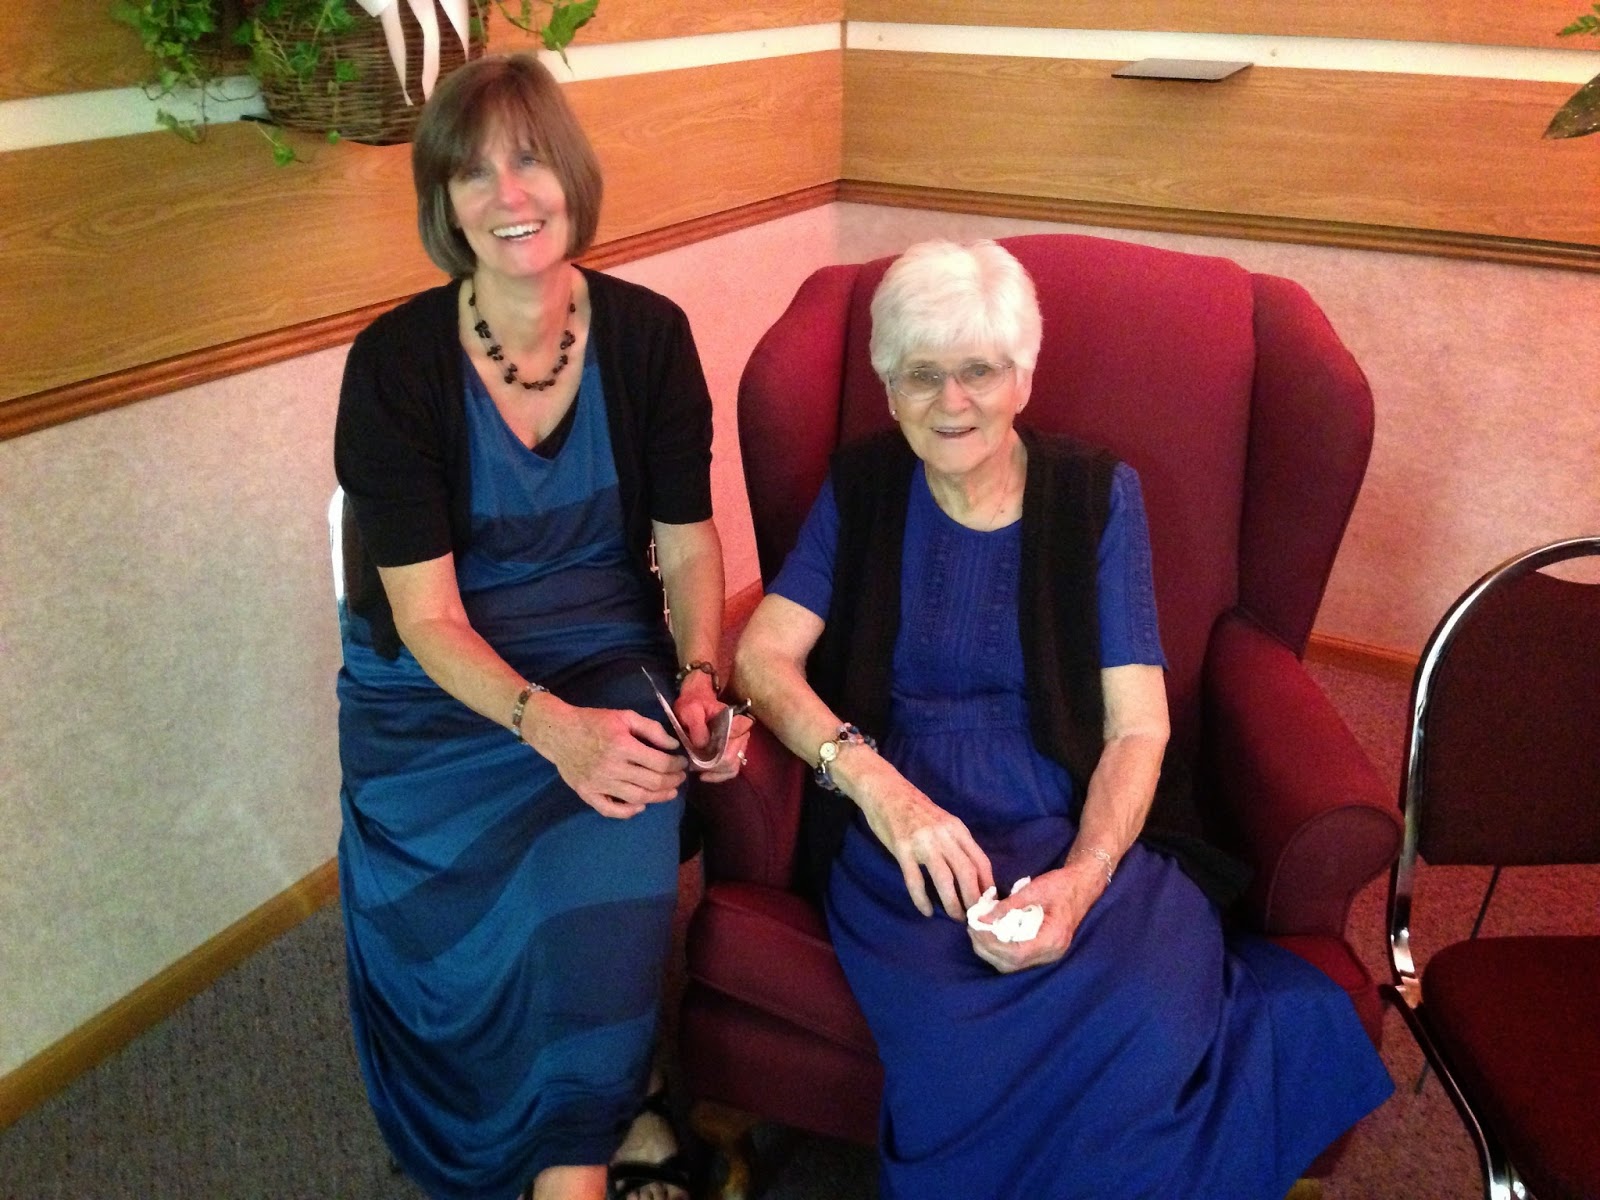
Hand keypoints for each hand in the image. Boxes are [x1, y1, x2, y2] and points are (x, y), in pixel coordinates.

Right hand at [536, 698, 687, 818]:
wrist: (558, 732)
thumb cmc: (593, 721)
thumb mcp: (624, 716)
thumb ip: (651, 729)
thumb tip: (672, 746)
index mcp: (622, 745)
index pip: (660, 763)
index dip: (676, 765)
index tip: (682, 764)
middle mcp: (612, 767)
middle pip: (652, 782)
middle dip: (672, 781)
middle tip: (680, 778)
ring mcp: (599, 783)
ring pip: (637, 798)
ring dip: (658, 798)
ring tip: (669, 792)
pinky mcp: (587, 793)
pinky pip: (610, 810)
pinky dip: (628, 812)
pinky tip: (640, 806)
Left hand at [669, 670, 748, 783]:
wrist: (697, 698)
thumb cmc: (694, 703)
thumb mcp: (690, 710)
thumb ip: (697, 727)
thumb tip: (702, 746)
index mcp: (735, 722)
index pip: (729, 751)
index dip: (712, 760)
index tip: (695, 760)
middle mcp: (742, 734)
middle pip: (730, 762)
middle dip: (710, 767)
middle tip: (692, 765)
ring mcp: (740, 743)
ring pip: (731, 768)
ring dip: (714, 773)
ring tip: (697, 770)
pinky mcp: (735, 749)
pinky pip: (732, 769)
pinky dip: (719, 775)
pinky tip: (704, 775)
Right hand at [854, 762, 993, 919]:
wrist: (886, 791)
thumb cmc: (916, 809)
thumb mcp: (944, 821)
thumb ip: (956, 842)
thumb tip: (971, 873)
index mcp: (957, 829)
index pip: (980, 861)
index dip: (987, 885)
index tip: (989, 903)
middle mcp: (944, 835)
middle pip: (966, 872)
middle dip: (973, 899)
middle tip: (974, 917)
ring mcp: (922, 842)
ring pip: (944, 879)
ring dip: (952, 902)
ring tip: (955, 917)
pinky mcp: (902, 849)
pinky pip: (915, 880)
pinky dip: (922, 899)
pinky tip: (926, 911)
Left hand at [967, 858, 1106, 972]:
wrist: (1082, 886)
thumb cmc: (1061, 885)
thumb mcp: (1034, 889)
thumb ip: (1008, 905)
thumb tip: (982, 917)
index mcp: (1053, 938)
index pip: (1016, 953)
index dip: (992, 944)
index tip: (976, 928)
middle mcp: (1051, 953)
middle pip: (1011, 964)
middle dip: (987, 949)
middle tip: (972, 929)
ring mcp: (1048, 956)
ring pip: (1012, 966)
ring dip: (991, 952)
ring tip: (978, 932)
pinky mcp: (1043, 953)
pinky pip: (1018, 960)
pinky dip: (1000, 951)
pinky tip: (991, 936)